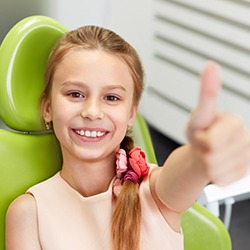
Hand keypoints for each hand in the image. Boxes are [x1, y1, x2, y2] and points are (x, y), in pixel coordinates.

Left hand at [186, 61, 249, 185]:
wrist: (202, 151)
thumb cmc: (200, 131)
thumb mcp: (199, 114)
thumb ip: (207, 92)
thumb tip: (211, 65)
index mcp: (235, 123)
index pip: (213, 141)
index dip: (201, 140)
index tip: (204, 133)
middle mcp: (246, 140)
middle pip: (213, 157)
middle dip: (202, 152)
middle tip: (204, 145)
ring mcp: (247, 158)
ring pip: (216, 171)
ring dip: (207, 164)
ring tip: (209, 154)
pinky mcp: (244, 173)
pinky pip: (221, 180)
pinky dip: (213, 175)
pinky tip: (216, 164)